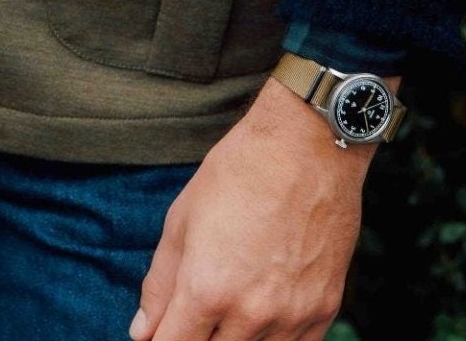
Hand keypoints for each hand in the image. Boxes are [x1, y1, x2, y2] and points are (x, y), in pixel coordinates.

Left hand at [129, 73, 398, 339]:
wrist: (308, 145)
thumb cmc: (239, 172)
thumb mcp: (182, 218)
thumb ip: (159, 284)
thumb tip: (142, 333)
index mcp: (206, 289)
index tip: (162, 333)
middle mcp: (250, 314)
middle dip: (197, 338)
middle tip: (197, 313)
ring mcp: (291, 317)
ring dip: (235, 340)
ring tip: (232, 303)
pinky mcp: (323, 311)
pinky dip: (273, 340)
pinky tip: (264, 311)